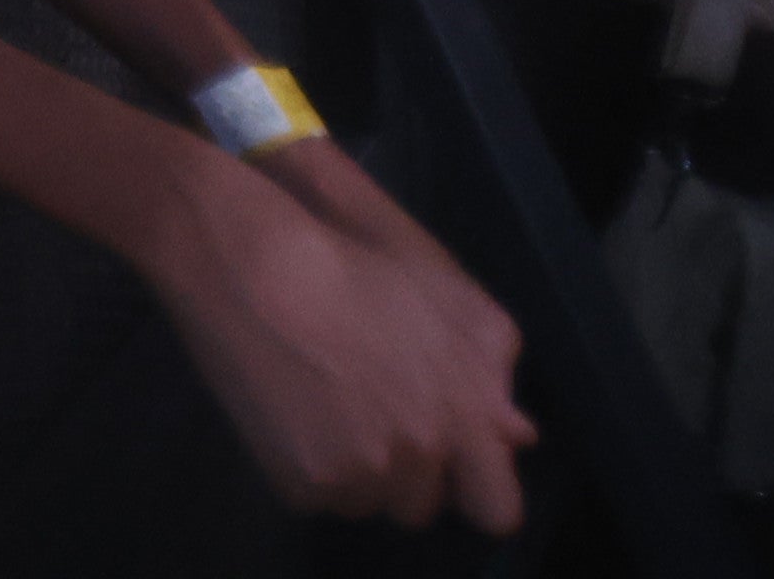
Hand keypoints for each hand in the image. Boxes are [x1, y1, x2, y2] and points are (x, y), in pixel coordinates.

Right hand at [149, 155, 534, 529]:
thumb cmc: (354, 269)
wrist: (255, 264)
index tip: (450, 468)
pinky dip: (304, 467)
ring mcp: (366, 473)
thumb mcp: (445, 302)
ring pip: (367, 505)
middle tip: (368, 416)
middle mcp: (425, 453)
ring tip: (323, 406)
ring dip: (352, 471)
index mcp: (468, 415)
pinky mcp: (309, 483)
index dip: (474, 489)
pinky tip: (290, 411)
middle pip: (422, 507)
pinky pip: (317, 498)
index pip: (496, 508)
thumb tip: (519, 436)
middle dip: (403, 473)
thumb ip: (493, 370)